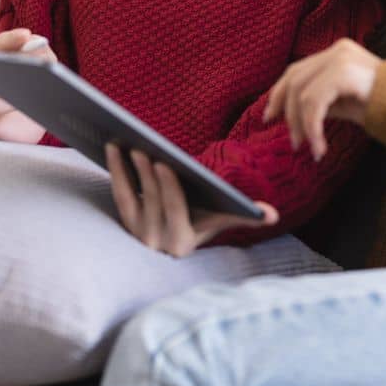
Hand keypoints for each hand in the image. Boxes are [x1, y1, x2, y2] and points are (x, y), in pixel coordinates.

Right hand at [0, 28, 51, 142]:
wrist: (26, 130)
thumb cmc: (32, 97)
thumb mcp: (41, 73)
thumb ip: (42, 56)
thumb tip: (41, 46)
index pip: (0, 44)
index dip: (12, 39)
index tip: (26, 35)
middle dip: (8, 58)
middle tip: (26, 59)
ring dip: (0, 81)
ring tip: (18, 78)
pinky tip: (9, 102)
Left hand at [105, 143, 276, 257]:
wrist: (176, 243)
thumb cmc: (205, 223)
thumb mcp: (224, 221)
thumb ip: (247, 216)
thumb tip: (272, 214)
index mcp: (183, 242)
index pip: (174, 212)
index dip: (168, 187)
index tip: (163, 162)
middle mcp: (157, 243)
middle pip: (150, 202)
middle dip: (145, 174)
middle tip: (141, 146)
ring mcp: (138, 234)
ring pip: (130, 199)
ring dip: (125, 170)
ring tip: (122, 142)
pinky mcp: (125, 224)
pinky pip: (119, 195)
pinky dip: (116, 171)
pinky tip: (113, 148)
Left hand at [263, 37, 380, 159]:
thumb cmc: (385, 109)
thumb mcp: (345, 103)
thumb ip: (321, 101)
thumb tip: (291, 115)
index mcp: (337, 52)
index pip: (297, 70)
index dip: (279, 94)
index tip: (270, 117)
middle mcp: (337, 49)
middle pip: (294, 79)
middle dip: (287, 112)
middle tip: (292, 141)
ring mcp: (341, 57)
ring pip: (302, 92)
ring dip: (301, 125)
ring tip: (309, 148)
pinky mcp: (344, 71)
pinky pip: (315, 102)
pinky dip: (312, 127)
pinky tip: (320, 147)